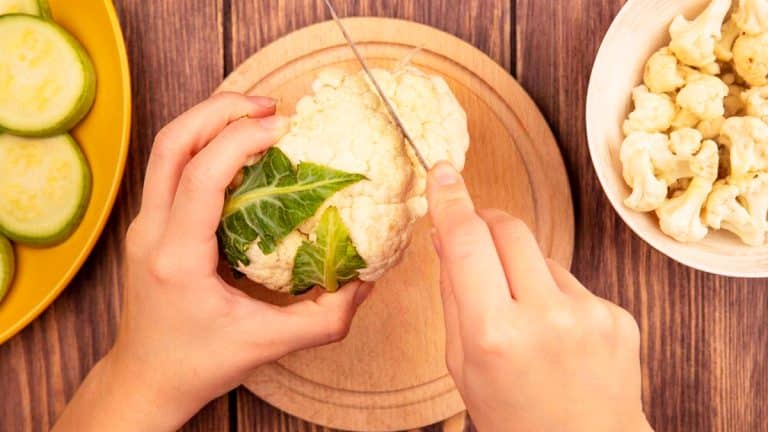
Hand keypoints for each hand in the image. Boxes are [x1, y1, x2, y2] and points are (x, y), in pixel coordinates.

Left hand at [53, 93, 372, 431]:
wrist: (147, 378)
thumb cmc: (200, 364)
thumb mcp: (270, 344)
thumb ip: (326, 317)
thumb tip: (365, 281)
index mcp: (177, 258)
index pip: (200, 176)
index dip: (239, 140)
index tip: (282, 127)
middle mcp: (152, 233)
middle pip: (172, 143)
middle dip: (219, 110)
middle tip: (269, 106)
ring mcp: (145, 225)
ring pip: (166, 149)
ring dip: (209, 121)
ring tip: (256, 117)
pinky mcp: (151, 225)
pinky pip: (172, 167)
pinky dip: (204, 144)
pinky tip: (239, 151)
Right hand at [426, 162, 651, 431]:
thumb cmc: (514, 419)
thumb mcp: (462, 366)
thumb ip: (453, 297)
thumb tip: (447, 237)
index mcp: (494, 335)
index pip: (467, 243)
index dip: (451, 201)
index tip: (442, 173)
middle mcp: (545, 317)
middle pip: (509, 229)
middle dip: (485, 222)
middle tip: (473, 234)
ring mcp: (589, 314)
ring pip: (541, 256)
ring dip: (522, 270)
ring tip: (523, 319)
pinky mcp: (617, 314)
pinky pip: (572, 282)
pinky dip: (555, 296)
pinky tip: (557, 336)